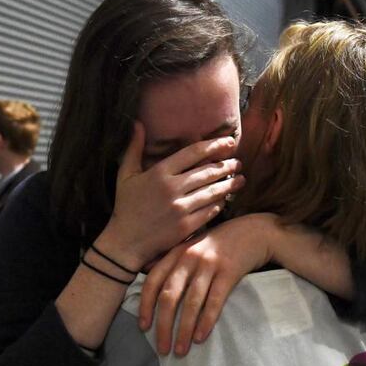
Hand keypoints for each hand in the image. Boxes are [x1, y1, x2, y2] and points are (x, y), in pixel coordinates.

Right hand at [97, 123, 245, 269]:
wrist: (126, 242)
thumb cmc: (126, 207)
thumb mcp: (125, 175)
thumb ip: (133, 148)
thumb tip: (137, 123)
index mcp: (159, 173)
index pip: (193, 153)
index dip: (214, 146)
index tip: (229, 143)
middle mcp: (172, 188)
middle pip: (207, 172)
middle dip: (226, 166)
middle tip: (238, 163)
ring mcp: (180, 208)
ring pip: (212, 191)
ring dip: (229, 184)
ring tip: (240, 180)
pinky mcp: (186, 226)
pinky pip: (209, 211)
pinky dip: (219, 203)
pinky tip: (225, 199)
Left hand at [138, 214, 277, 355]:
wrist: (254, 231)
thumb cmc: (219, 243)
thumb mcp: (192, 245)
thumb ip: (171, 259)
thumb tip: (147, 275)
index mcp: (176, 252)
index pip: (153, 281)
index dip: (145, 305)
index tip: (144, 327)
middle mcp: (189, 257)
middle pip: (169, 296)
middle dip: (163, 326)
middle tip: (162, 349)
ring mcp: (209, 264)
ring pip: (191, 302)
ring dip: (184, 330)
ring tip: (181, 350)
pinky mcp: (229, 272)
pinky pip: (214, 301)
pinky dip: (206, 321)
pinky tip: (201, 337)